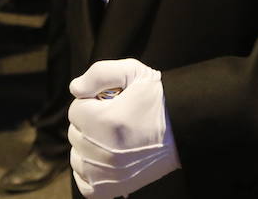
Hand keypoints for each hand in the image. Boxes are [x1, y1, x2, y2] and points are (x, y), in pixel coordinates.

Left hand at [67, 58, 178, 198]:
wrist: (183, 128)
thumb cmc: (157, 99)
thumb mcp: (133, 71)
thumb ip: (99, 73)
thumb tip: (75, 88)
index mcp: (106, 121)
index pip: (76, 110)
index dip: (92, 102)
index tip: (109, 103)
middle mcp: (104, 150)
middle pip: (75, 133)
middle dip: (89, 123)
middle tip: (113, 120)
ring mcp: (108, 173)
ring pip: (77, 157)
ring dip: (87, 147)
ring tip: (110, 138)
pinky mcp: (112, 189)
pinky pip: (85, 182)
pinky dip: (89, 172)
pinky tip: (104, 159)